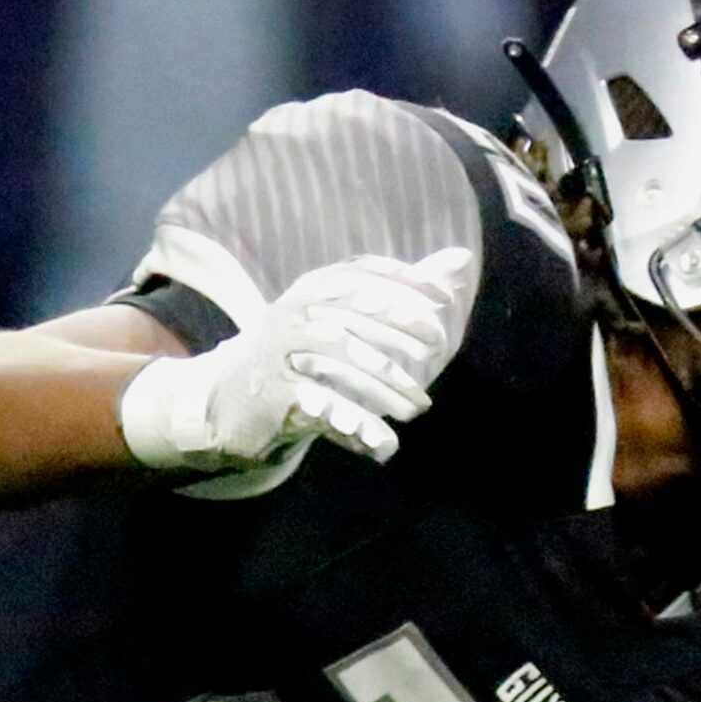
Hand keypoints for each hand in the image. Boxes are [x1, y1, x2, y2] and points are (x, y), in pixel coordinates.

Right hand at [119, 247, 473, 471]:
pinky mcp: (273, 391)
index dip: (402, 281)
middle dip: (396, 328)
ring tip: (418, 407)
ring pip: (338, 355)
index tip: (442, 297)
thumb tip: (461, 259)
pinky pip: (320, 403)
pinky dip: (354, 421)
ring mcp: (279, 348)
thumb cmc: (310, 353)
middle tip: (435, 347)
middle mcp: (293, 310)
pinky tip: (385, 442)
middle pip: (349, 311)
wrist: (239, 398)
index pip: (361, 273)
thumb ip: (406, 293)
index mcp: (315, 287)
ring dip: (383, 382)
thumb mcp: (352, 318)